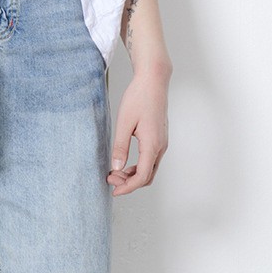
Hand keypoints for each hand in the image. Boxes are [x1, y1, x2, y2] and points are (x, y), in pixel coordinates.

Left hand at [107, 70, 169, 195]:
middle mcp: (160, 146)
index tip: (113, 191)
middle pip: (147, 176)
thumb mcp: (124, 122)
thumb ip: (120, 146)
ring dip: (133, 175)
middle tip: (110, 180)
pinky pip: (150, 159)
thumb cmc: (138, 98)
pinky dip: (137, 166)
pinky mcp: (159, 138)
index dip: (127, 187)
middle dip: (129, 183)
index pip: (142, 176)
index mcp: (152, 145)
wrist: (153, 82)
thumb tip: (116, 167)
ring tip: (114, 172)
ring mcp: (161, 142)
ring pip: (149, 168)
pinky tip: (124, 163)